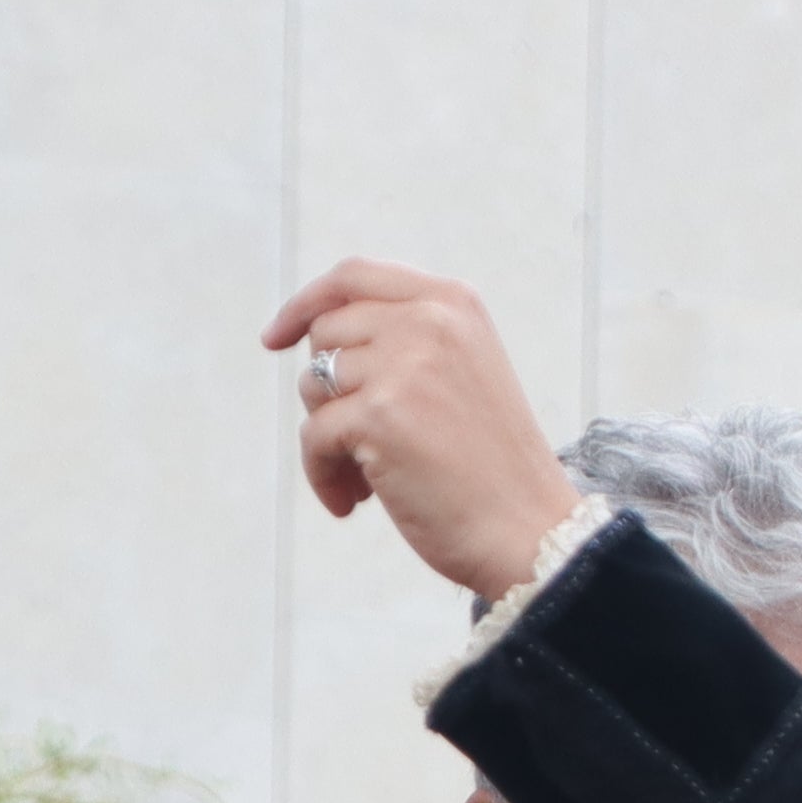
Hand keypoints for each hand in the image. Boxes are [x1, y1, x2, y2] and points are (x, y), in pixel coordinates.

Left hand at [264, 260, 593, 598]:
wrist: (526, 526)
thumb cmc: (489, 466)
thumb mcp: (460, 374)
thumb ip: (406, 341)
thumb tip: (315, 341)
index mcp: (452, 302)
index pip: (353, 276)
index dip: (304, 303)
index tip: (274, 340)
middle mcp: (428, 320)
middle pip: (325, 334)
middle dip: (326, 391)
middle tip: (356, 444)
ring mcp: (403, 363)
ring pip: (312, 385)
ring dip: (327, 439)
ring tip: (364, 478)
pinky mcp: (378, 414)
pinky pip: (313, 437)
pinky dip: (322, 476)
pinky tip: (352, 503)